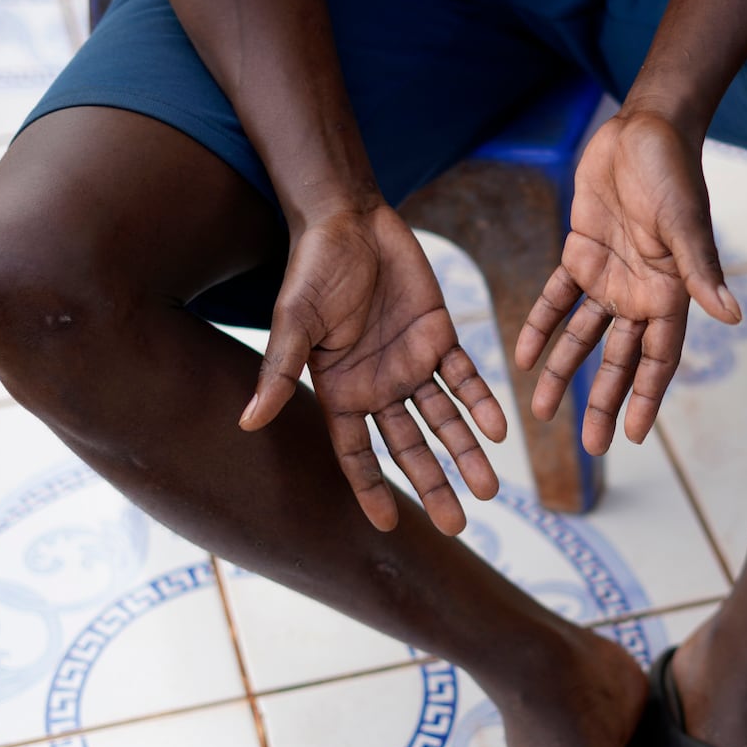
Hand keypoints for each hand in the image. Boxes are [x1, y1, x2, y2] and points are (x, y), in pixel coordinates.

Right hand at [239, 204, 506, 534]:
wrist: (349, 220)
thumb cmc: (312, 269)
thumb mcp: (293, 322)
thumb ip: (279, 372)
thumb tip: (247, 422)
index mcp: (341, 391)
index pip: (357, 452)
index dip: (371, 488)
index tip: (389, 525)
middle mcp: (379, 387)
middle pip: (409, 448)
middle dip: (432, 486)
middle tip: (456, 526)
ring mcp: (412, 364)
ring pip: (444, 420)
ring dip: (467, 453)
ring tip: (490, 491)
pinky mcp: (441, 337)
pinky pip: (465, 378)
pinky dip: (481, 403)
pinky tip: (499, 432)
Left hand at [515, 109, 740, 453]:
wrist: (644, 129)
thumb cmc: (673, 173)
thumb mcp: (685, 224)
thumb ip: (702, 273)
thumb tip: (734, 317)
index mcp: (670, 294)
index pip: (657, 360)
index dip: (644, 398)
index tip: (630, 437)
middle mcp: (640, 294)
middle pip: (619, 361)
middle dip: (604, 402)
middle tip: (590, 446)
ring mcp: (609, 277)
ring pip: (583, 338)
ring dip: (564, 373)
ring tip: (542, 411)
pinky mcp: (580, 254)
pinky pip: (556, 299)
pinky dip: (540, 326)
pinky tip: (521, 355)